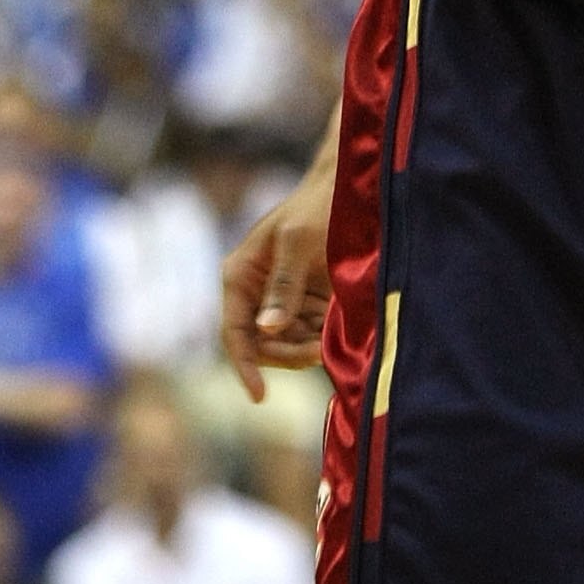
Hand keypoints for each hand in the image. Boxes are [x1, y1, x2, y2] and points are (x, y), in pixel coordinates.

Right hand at [222, 154, 335, 393]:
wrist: (348, 187)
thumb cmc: (317, 206)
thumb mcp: (298, 241)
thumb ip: (283, 284)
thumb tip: (267, 328)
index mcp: (240, 275)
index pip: (234, 331)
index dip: (243, 365)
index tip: (259, 396)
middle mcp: (256, 292)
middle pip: (262, 346)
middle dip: (288, 355)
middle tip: (319, 352)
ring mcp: (281, 300)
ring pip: (287, 345)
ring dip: (308, 349)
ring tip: (333, 338)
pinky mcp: (307, 302)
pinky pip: (308, 335)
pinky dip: (321, 339)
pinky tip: (340, 329)